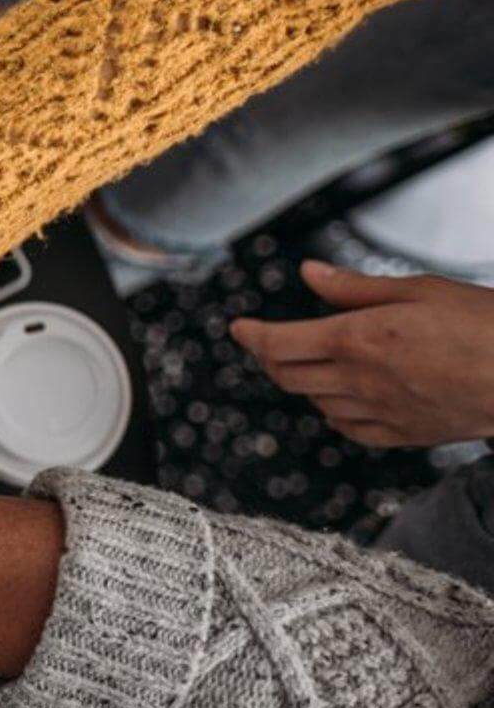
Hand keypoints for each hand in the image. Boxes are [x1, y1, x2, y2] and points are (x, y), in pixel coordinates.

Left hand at [232, 262, 493, 448]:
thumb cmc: (486, 326)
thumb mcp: (420, 289)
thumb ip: (355, 287)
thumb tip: (308, 274)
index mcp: (359, 339)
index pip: (279, 343)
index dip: (251, 335)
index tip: (238, 327)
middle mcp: (360, 381)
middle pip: (287, 375)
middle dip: (267, 357)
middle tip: (264, 342)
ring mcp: (381, 412)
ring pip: (315, 402)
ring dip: (301, 381)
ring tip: (306, 361)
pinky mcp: (403, 434)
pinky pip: (349, 428)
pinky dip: (332, 411)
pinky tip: (340, 397)